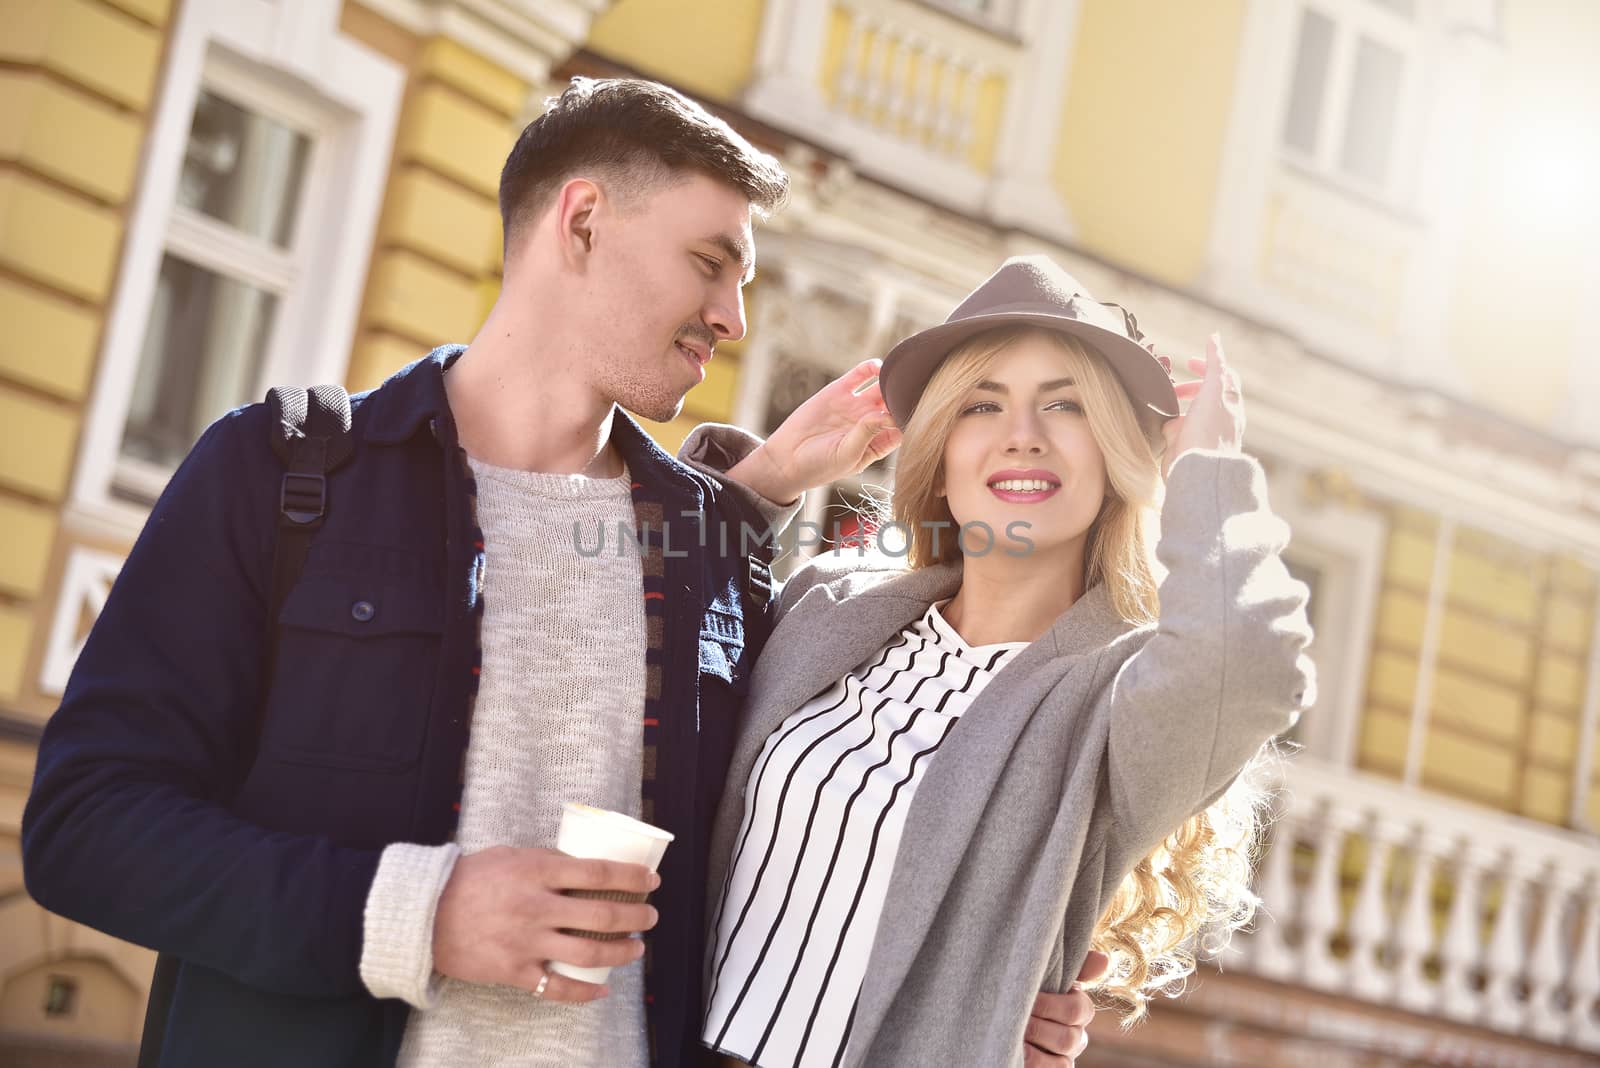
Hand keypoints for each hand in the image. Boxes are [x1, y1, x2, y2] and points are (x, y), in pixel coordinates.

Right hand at [431, 846, 659, 1002]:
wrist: (424, 914)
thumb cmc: (468, 879)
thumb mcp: (511, 855)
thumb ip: (547, 861)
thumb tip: (583, 865)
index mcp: (538, 871)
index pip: (598, 872)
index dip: (631, 877)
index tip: (651, 880)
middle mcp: (537, 906)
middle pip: (602, 914)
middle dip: (636, 916)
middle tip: (651, 917)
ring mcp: (527, 942)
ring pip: (589, 953)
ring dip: (621, 952)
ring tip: (637, 949)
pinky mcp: (514, 971)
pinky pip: (557, 987)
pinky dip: (585, 993)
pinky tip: (603, 989)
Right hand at [725, 360, 901, 503]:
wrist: (787, 458)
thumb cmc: (820, 465)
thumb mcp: (846, 454)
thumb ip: (866, 434)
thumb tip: (885, 415)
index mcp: (879, 442)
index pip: (905, 426)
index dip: (913, 417)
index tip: (921, 411)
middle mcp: (871, 422)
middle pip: (896, 403)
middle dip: (905, 395)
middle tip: (914, 387)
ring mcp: (856, 405)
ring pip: (882, 387)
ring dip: (891, 380)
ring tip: (896, 374)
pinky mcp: (840, 391)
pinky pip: (861, 375)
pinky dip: (871, 368)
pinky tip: (877, 367)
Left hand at [1023, 950, 1108, 1066]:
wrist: (1002, 1015)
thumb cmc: (1028, 990)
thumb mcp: (1047, 976)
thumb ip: (1075, 968)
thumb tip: (1105, 959)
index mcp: (1078, 1010)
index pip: (1077, 1010)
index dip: (1050, 1005)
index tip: (1028, 999)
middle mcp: (1075, 1037)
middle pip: (1067, 1038)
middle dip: (1037, 1028)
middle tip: (1015, 1019)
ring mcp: (1064, 1059)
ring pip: (1061, 1063)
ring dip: (1033, 1050)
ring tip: (1013, 1037)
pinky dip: (1033, 1065)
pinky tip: (1018, 1053)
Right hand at [1160, 333, 1243, 479]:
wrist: (1198, 470)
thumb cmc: (1208, 430)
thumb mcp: (1212, 390)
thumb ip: (1214, 364)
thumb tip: (1215, 337)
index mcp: (1230, 404)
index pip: (1224, 377)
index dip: (1207, 366)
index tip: (1188, 362)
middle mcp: (1219, 419)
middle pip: (1205, 395)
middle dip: (1188, 389)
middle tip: (1172, 387)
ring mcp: (1203, 434)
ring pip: (1188, 414)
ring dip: (1176, 410)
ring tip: (1165, 407)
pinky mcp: (1188, 448)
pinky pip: (1176, 432)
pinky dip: (1169, 427)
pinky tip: (1164, 429)